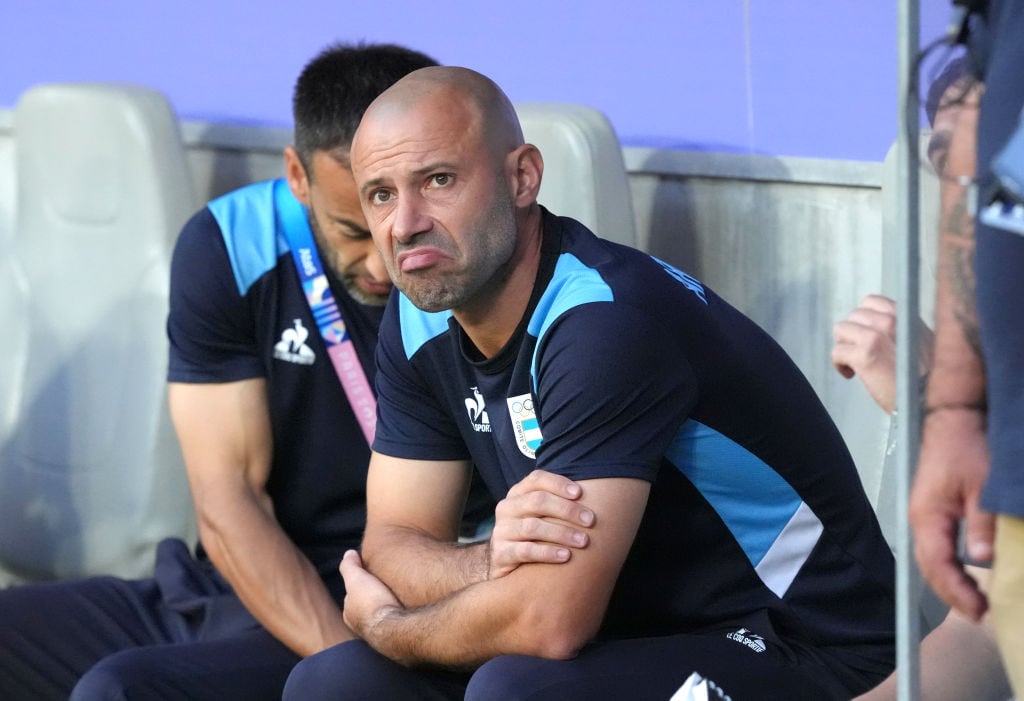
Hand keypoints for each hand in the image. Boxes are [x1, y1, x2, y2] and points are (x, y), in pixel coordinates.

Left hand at [340, 549, 400, 639]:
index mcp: (351, 615)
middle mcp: (363, 628)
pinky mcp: (398, 637)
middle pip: (369, 606)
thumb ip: (349, 566)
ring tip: (402, 592)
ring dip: (390, 605)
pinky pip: (399, 621)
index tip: (370, 573)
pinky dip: (402, 613)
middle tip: (387, 583)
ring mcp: (381, 635)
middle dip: (375, 596)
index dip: (360, 582)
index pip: (353, 595)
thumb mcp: (357, 578)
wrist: (394, 629)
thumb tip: (349, 553)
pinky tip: (411, 607)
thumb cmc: (372, 603)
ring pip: (384, 615)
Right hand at [488, 470, 594, 578]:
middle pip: (537, 501)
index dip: (559, 484)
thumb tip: (596, 494)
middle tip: (590, 521)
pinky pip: (526, 551)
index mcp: (517, 493)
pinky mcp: (501, 554)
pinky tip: (566, 556)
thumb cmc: (532, 533)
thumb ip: (557, 502)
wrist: (504, 561)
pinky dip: (548, 552)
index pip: (536, 479)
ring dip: (562, 533)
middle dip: (567, 510)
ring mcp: (501, 531)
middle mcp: (507, 508)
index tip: (580, 494)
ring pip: (533, 527)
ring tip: (583, 541)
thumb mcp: (539, 514)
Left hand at [831, 294, 933, 413]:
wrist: (929, 399)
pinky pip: (837, 351)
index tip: (866, 334)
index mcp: (905, 315)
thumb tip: (877, 326)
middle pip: (853, 316)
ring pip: (841, 330)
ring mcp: (875, 336)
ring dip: (844, 346)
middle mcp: (890, 321)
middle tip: (859, 350)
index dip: (864, 319)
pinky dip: (839, 364)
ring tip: (854, 361)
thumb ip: (901, 328)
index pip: (871, 301)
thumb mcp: (920, 341)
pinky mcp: (863, 355)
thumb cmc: (927, 376)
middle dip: (853, 333)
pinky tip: (851, 374)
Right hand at [910, 407, 993, 620]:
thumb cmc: (965, 448)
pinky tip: (966, 572)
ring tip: (973, 600)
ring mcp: (924, 515)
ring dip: (949, 581)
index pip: (938, 563)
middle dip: (951, 593)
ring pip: (931, 558)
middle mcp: (919, 519)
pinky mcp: (932, 510)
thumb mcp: (982, 486)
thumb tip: (981, 559)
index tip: (980, 610)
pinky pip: (936, 546)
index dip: (957, 590)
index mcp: (927, 516)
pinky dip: (949, 565)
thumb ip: (980, 523)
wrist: (953, 419)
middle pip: (929, 566)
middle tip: (980, 613)